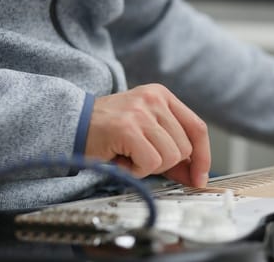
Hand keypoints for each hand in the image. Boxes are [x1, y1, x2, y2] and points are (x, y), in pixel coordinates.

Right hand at [85, 84, 210, 187]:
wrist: (70, 125)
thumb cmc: (108, 132)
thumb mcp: (146, 135)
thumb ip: (173, 153)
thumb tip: (196, 177)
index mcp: (163, 96)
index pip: (197, 128)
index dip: (203, 156)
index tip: (199, 177)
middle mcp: (155, 99)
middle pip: (185, 148)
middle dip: (165, 163)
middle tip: (139, 156)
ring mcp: (141, 112)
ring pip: (170, 157)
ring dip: (148, 167)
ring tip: (128, 155)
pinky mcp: (128, 128)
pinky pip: (151, 162)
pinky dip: (136, 170)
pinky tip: (121, 160)